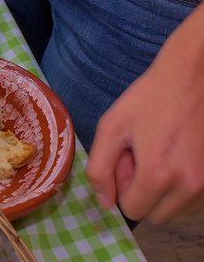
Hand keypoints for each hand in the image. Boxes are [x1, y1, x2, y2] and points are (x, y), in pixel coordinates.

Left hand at [87, 4, 203, 222]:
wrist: (191, 78)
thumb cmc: (148, 99)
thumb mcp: (111, 127)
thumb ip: (100, 169)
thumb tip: (105, 203)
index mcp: (157, 174)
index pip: (132, 210)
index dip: (123, 186)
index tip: (127, 159)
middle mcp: (189, 185)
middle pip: (155, 215)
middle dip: (143, 192)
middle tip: (142, 157)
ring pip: (178, 211)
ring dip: (164, 192)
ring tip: (161, 154)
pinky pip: (196, 201)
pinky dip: (182, 188)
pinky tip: (176, 157)